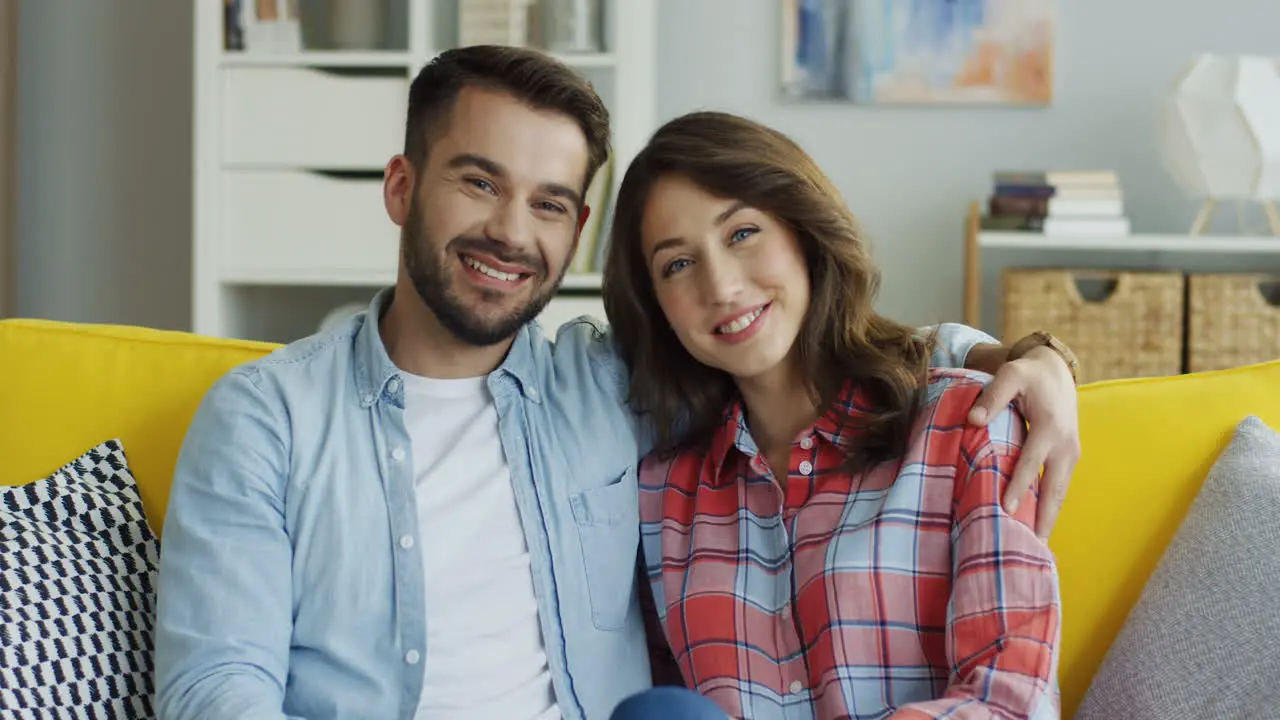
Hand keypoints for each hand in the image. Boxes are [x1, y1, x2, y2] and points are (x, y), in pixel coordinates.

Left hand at [967, 346, 1079, 538]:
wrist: (1056, 370)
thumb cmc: (1028, 374)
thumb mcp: (1010, 376)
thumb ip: (992, 397)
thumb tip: (972, 420)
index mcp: (1050, 428)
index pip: (1031, 463)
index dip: (1019, 486)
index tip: (1007, 509)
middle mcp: (1066, 446)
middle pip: (1055, 489)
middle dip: (1043, 518)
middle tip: (1031, 548)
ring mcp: (1071, 454)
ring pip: (1060, 492)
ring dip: (1049, 518)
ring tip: (1035, 547)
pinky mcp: (1069, 458)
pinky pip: (1059, 487)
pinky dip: (1050, 507)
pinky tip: (1038, 525)